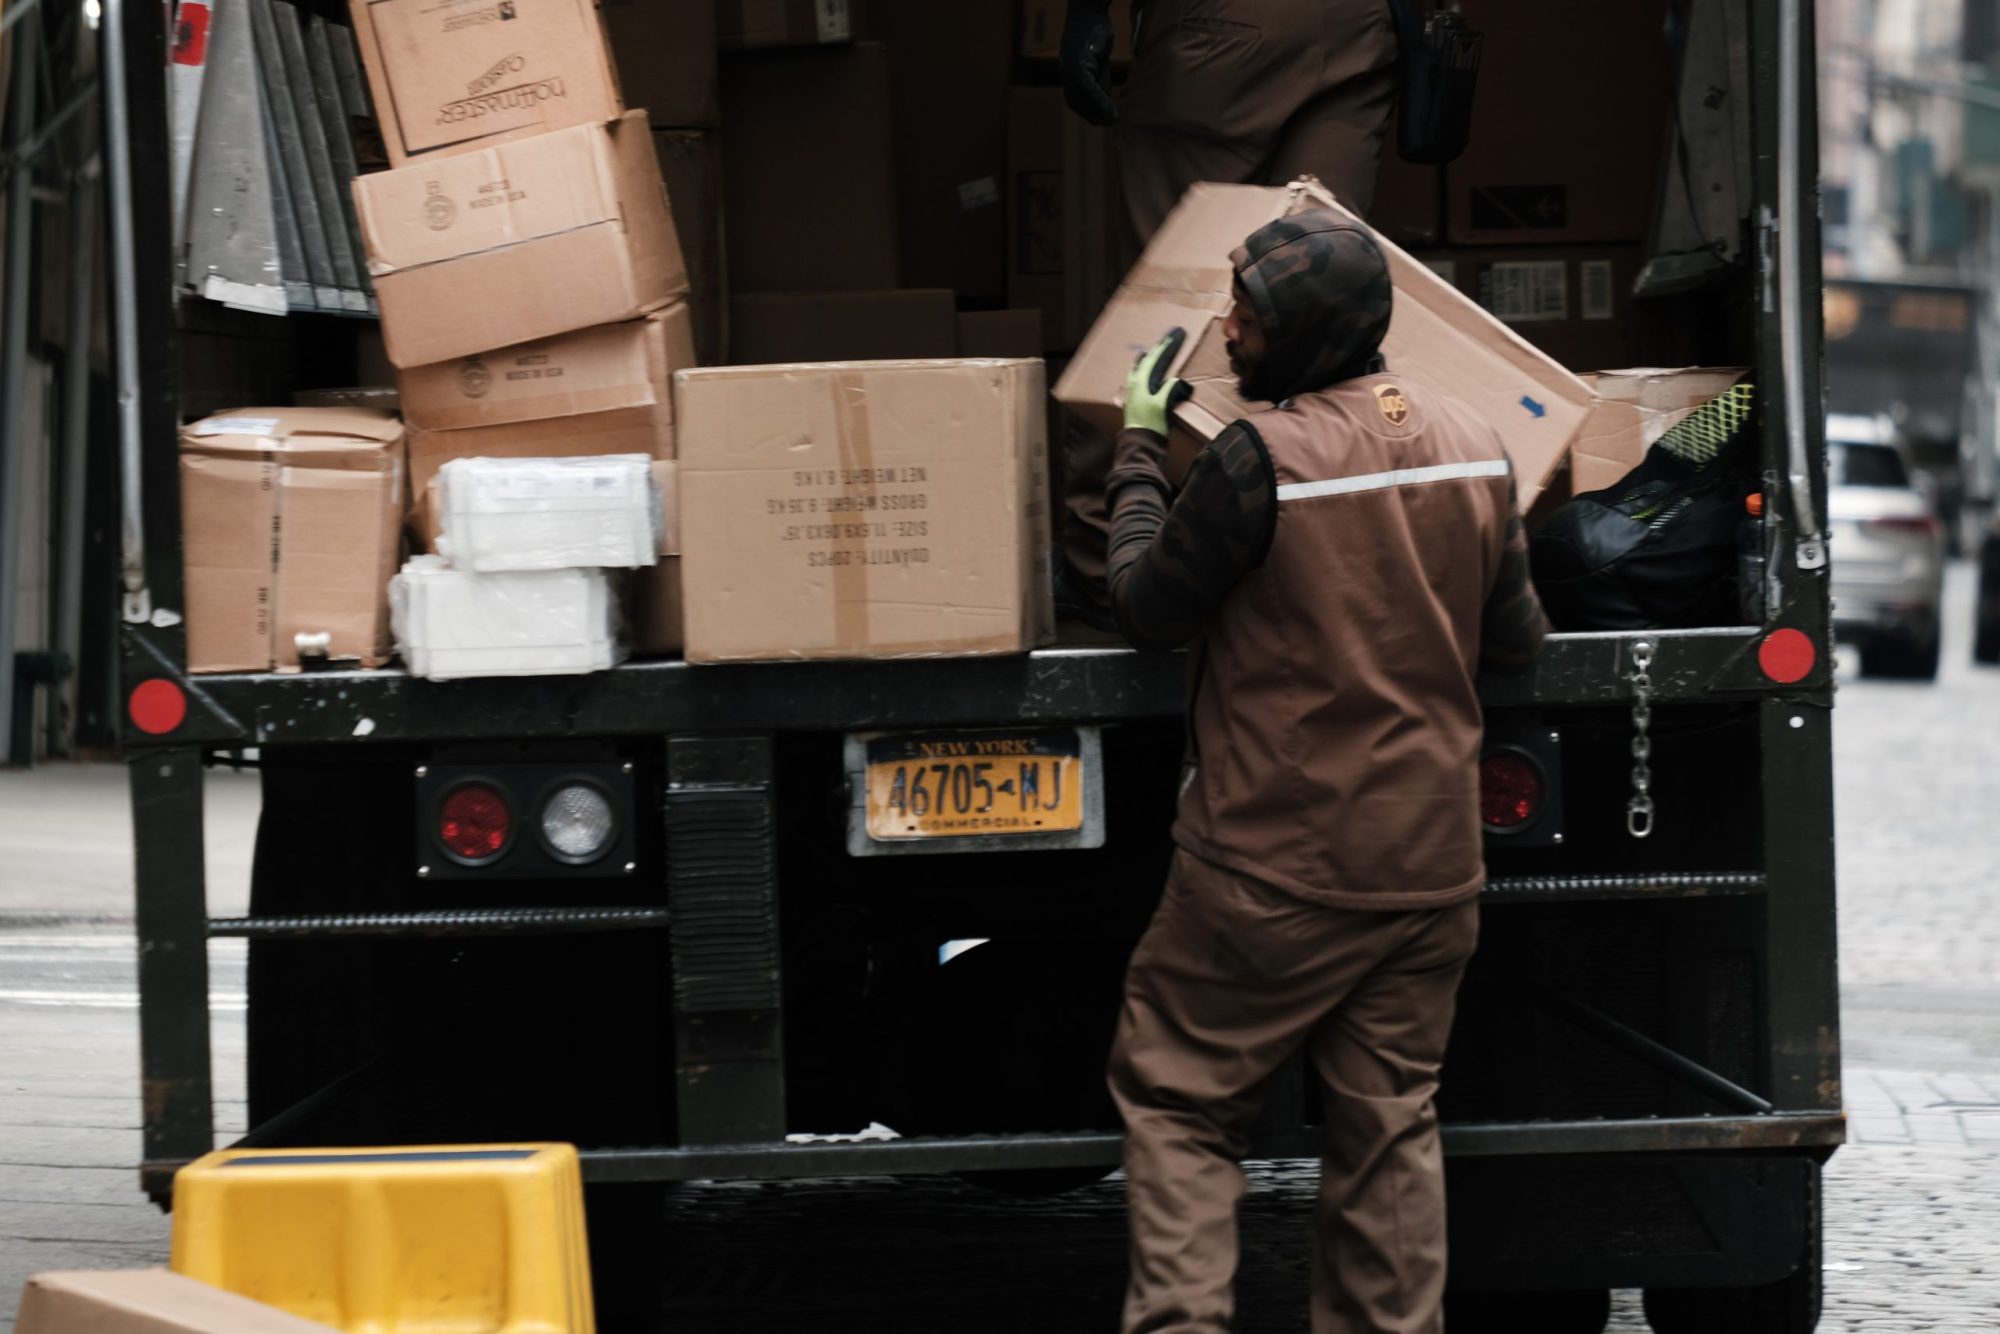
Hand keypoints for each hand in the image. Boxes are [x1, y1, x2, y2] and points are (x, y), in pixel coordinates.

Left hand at [1060, 2, 1118, 125]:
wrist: (1091, 10)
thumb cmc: (1095, 32)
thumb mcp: (1097, 60)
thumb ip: (1098, 79)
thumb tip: (1104, 102)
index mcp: (1067, 71)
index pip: (1072, 98)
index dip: (1085, 111)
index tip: (1097, 120)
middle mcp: (1065, 71)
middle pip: (1076, 101)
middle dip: (1090, 115)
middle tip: (1105, 123)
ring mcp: (1070, 67)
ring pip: (1083, 98)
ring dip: (1097, 111)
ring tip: (1111, 119)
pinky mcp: (1079, 63)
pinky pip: (1089, 88)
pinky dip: (1100, 101)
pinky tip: (1110, 108)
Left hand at [1124, 328, 1192, 435]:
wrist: (1141, 444)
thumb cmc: (1151, 425)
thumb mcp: (1163, 405)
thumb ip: (1170, 389)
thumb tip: (1175, 380)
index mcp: (1140, 382)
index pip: (1155, 357)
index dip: (1167, 345)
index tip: (1176, 334)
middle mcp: (1134, 384)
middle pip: (1147, 360)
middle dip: (1159, 349)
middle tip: (1169, 337)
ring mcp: (1133, 392)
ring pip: (1141, 368)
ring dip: (1149, 359)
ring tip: (1151, 351)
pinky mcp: (1135, 400)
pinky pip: (1140, 378)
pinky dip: (1145, 370)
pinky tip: (1145, 374)